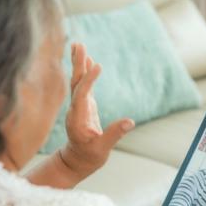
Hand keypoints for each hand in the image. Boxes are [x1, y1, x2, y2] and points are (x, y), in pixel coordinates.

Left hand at [61, 43, 134, 177]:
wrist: (77, 161)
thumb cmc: (88, 157)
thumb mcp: (102, 149)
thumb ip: (114, 134)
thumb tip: (130, 122)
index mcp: (77, 118)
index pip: (81, 95)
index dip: (88, 80)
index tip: (97, 66)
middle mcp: (75, 109)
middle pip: (75, 83)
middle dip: (77, 64)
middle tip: (79, 45)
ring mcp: (78, 106)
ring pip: (77, 81)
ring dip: (78, 63)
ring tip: (78, 44)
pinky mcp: (84, 105)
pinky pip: (83, 85)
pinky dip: (85, 72)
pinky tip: (87, 60)